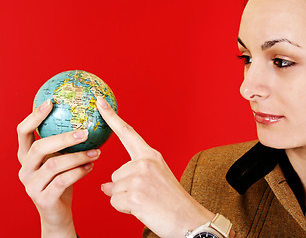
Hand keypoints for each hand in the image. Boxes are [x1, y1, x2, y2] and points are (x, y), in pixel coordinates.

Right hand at [17, 99, 100, 237]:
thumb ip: (65, 145)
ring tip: (96, 152)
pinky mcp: (43, 199)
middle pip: (39, 148)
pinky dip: (79, 172)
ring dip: (78, 157)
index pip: (23, 132)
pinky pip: (62, 181)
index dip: (34, 116)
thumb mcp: (60, 160)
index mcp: (26, 156)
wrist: (57, 212)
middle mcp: (25, 169)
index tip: (51, 102)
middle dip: (63, 138)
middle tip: (85, 132)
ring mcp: (32, 185)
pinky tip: (91, 167)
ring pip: (54, 165)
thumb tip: (87, 119)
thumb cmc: (61, 180)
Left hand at [96, 97, 214, 237]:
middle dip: (124, 188)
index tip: (100, 102)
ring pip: (113, 189)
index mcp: (151, 155)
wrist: (188, 219)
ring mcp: (140, 177)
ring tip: (146, 202)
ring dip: (125, 199)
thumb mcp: (155, 179)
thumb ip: (131, 176)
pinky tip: (143, 209)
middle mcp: (145, 162)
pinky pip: (114, 201)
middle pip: (116, 173)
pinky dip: (124, 208)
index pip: (127, 132)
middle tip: (147, 196)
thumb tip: (105, 186)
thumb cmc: (172, 200)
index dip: (111, 117)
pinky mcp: (135, 194)